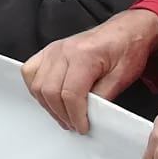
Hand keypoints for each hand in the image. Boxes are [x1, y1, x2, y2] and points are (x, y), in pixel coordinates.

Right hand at [21, 8, 157, 134]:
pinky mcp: (48, 51)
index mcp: (84, 55)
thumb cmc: (126, 50)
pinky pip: (30, 72)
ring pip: (37, 84)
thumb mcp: (121, 78)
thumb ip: (102, 98)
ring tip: (63, 115)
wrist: (126, 31)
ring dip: (48, 105)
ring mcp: (53, 50)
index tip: (82, 127)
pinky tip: (49, 98)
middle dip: (61, 114)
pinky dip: (36, 89)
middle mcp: (63, 51)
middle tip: (74, 125)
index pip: (70, 93)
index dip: (75, 115)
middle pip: (50, 91)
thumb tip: (88, 116)